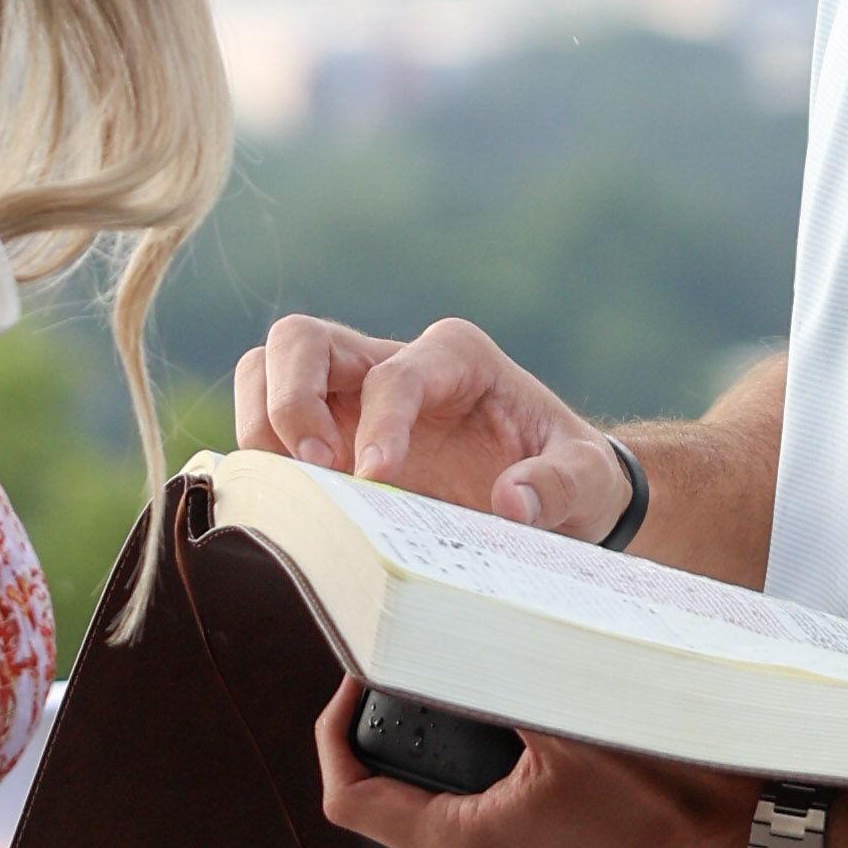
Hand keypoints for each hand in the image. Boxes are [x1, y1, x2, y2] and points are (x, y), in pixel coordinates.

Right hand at [230, 308, 629, 536]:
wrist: (557, 491)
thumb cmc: (570, 476)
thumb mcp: (590, 480)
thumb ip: (561, 485)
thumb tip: (511, 504)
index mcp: (456, 356)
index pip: (393, 373)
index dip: (377, 423)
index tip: (376, 479)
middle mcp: (393, 361)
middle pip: (302, 341)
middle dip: (291, 401)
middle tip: (317, 470)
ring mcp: (351, 394)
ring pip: (267, 368)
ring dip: (262, 426)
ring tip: (296, 492)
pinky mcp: (329, 431)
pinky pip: (266, 422)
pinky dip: (258, 458)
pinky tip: (282, 506)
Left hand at [308, 685, 761, 847]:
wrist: (753, 829)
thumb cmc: (671, 778)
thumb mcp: (567, 713)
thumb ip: (490, 679)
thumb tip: (434, 633)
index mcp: (471, 847)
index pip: (353, 801)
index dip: (335, 735)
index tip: (357, 681)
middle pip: (389, 809)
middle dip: (387, 739)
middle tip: (405, 675)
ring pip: (436, 817)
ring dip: (434, 756)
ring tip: (456, 693)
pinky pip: (484, 825)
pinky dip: (477, 778)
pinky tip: (511, 729)